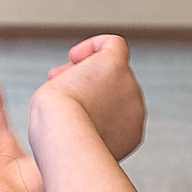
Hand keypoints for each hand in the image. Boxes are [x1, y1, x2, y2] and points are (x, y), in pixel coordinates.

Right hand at [33, 35, 144, 160]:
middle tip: (62, 88)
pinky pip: (122, 123)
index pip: (113, 44)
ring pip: (118, 99)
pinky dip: (107, 124)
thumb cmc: (55, 114)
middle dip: (88, 79)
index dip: (91, 49)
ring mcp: (136, 112)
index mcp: (114, 64)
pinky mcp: (134, 136)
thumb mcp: (58, 81)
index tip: (74, 59)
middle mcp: (131, 85)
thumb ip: (80, 80)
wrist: (67, 146)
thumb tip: (89, 94)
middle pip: (111, 74)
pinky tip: (87, 132)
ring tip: (74, 116)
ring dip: (99, 102)